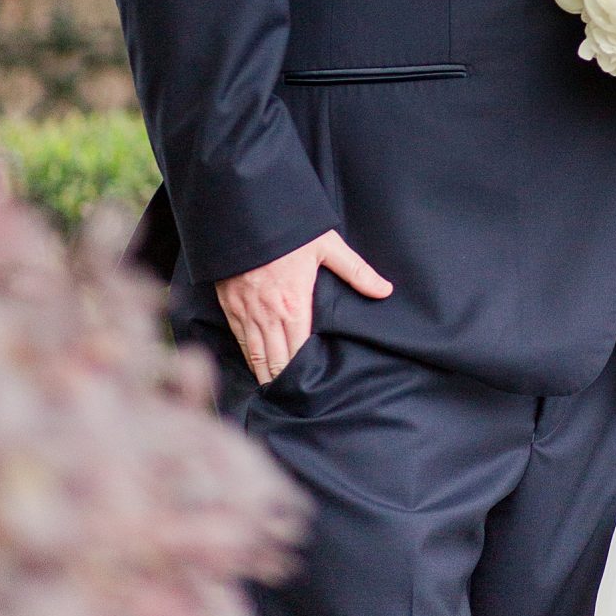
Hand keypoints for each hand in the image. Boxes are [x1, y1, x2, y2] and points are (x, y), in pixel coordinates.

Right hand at [214, 229, 392, 383]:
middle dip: (283, 381)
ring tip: (274, 393)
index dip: (302, 374)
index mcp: (294, 306)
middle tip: (292, 400)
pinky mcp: (230, 305)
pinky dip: (247, 357)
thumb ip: (356, 272)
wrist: (246, 215)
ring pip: (254, 356)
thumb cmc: (290, 231)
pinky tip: (254, 366)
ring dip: (264, 375)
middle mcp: (268, 316)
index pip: (298, 353)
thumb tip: (385, 290)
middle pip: (275, 361)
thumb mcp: (327, 246)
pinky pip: (238, 340)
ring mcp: (246, 312)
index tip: (308, 391)